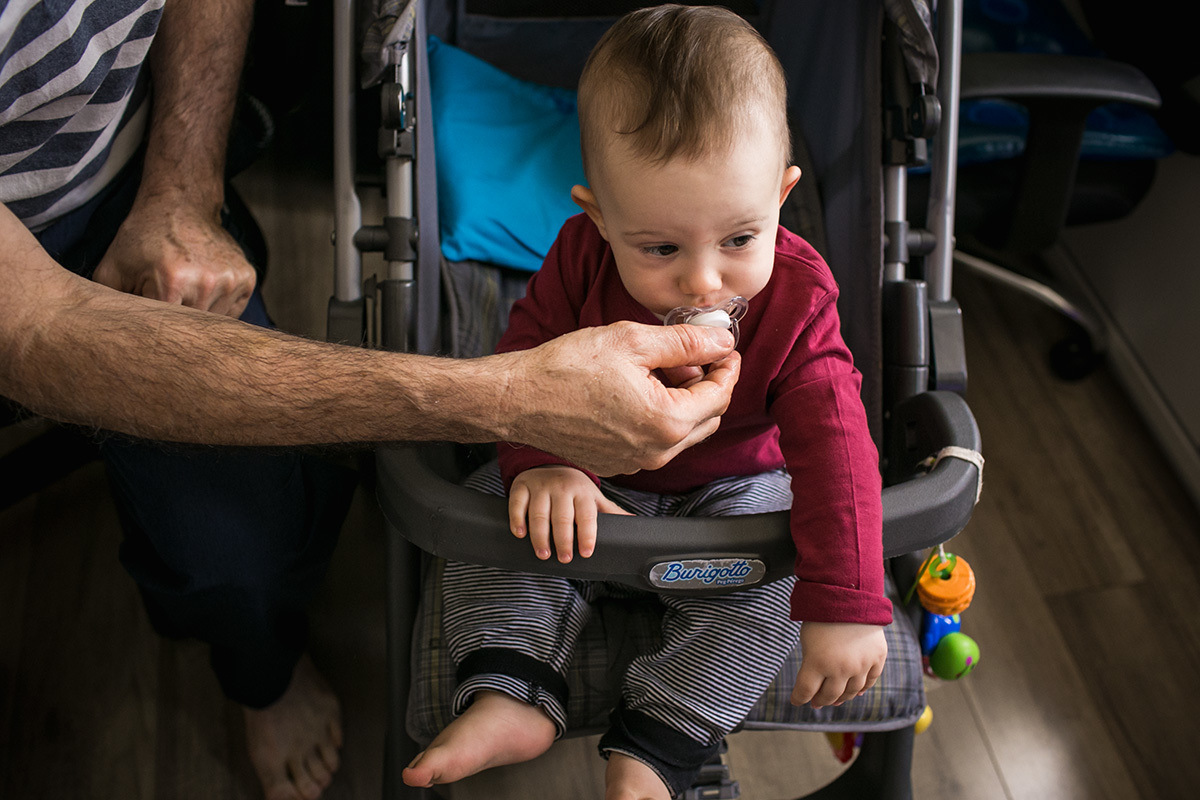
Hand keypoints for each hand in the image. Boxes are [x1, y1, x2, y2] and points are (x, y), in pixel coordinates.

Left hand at [94, 194, 255, 317]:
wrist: (181, 206)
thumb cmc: (144, 238)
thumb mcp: (112, 269)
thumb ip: (111, 307)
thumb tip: (110, 339)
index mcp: (172, 282)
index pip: (165, 330)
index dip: (154, 328)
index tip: (147, 320)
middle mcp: (207, 283)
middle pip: (192, 329)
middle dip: (177, 322)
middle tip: (166, 303)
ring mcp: (231, 280)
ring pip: (215, 323)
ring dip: (199, 316)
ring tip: (185, 293)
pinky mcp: (247, 278)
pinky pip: (232, 312)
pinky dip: (217, 307)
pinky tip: (203, 289)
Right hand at [506, 322, 739, 475]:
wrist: (517, 399)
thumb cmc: (565, 368)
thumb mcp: (632, 342)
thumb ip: (685, 343)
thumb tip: (721, 343)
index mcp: (665, 422)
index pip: (720, 395)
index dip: (728, 366)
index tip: (724, 348)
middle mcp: (656, 451)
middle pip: (707, 417)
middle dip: (707, 383)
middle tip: (688, 354)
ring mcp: (636, 461)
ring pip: (682, 432)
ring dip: (683, 400)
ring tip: (657, 368)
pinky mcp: (618, 463)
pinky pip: (655, 441)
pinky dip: (659, 416)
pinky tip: (636, 389)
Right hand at [509, 466, 630, 561]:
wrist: (549, 465)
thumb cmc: (575, 489)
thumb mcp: (594, 498)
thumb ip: (612, 512)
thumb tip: (636, 523)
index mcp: (583, 493)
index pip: (586, 515)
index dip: (587, 535)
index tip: (586, 552)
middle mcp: (562, 488)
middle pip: (562, 517)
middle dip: (563, 540)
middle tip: (564, 559)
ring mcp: (540, 487)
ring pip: (539, 513)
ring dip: (540, 536)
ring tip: (543, 554)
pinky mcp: (521, 487)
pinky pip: (517, 504)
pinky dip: (517, 520)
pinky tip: (521, 534)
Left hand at [791, 622, 886, 708]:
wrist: (851, 594)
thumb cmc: (823, 614)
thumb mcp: (808, 638)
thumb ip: (812, 661)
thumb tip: (814, 680)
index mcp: (817, 662)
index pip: (805, 691)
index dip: (799, 698)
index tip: (796, 701)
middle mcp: (841, 668)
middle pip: (829, 695)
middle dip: (820, 700)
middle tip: (816, 703)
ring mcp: (861, 665)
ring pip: (851, 692)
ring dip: (841, 698)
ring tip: (835, 700)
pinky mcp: (877, 659)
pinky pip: (870, 681)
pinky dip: (862, 688)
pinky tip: (857, 692)